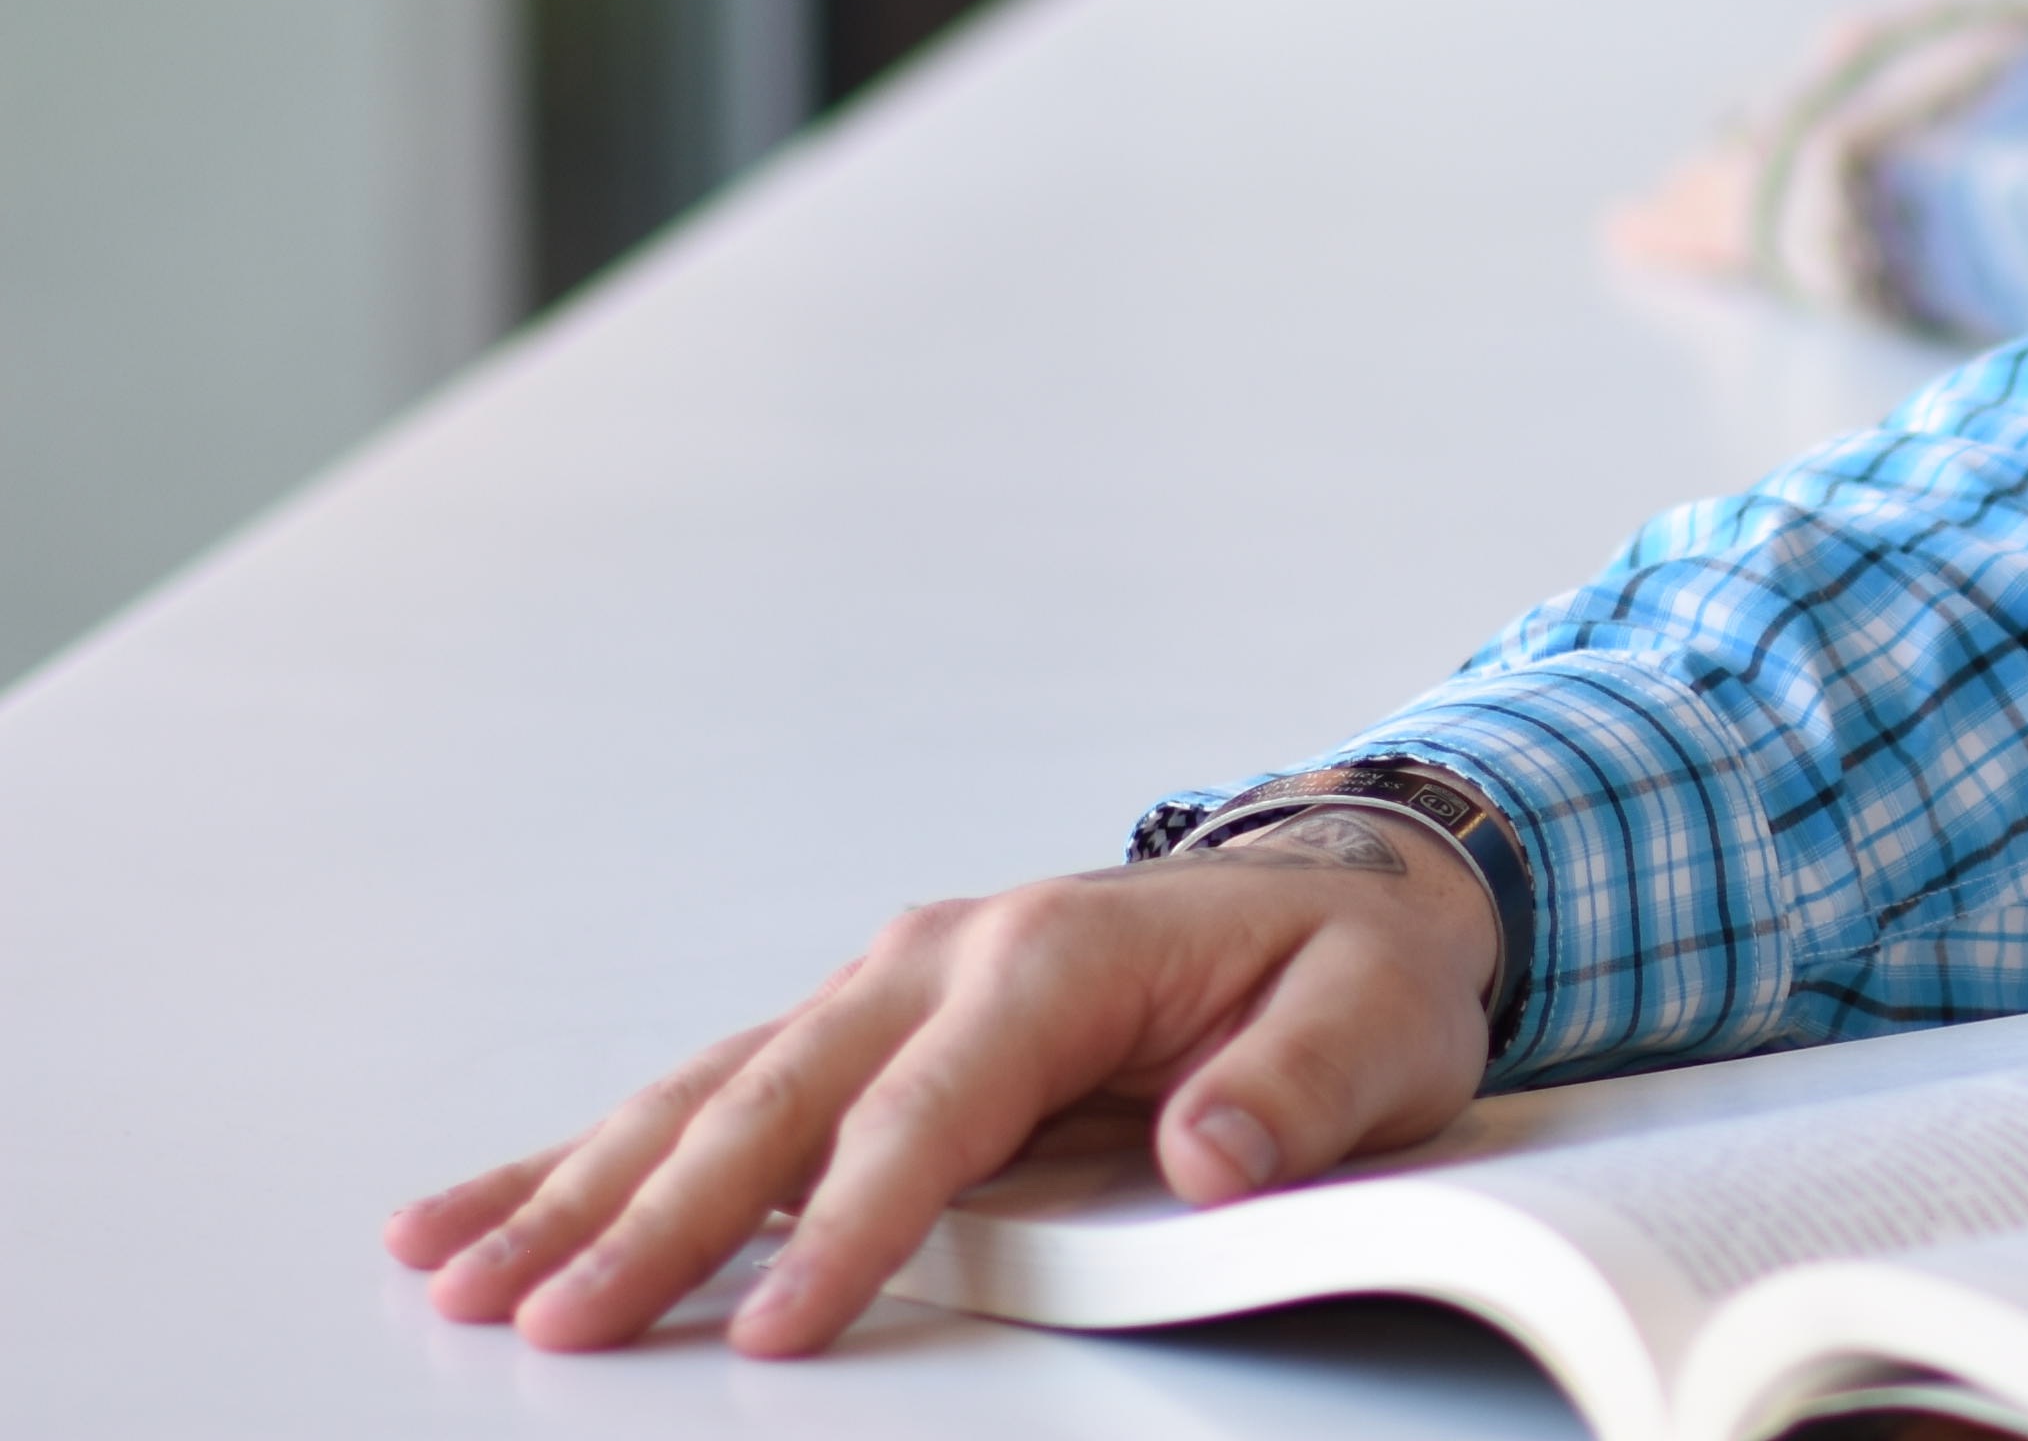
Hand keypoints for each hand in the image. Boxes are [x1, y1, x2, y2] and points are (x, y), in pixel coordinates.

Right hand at [381, 821, 1501, 1356]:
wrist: (1351, 894)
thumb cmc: (1352, 969)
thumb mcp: (1378, 1021)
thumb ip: (1299, 1090)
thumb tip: (1214, 1153)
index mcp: (1056, 956)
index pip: (930, 1110)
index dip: (852, 1222)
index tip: (776, 1326)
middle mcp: (945, 956)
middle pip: (777, 1099)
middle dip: (655, 1217)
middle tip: (551, 1320)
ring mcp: (889, 987)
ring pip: (709, 1095)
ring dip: (584, 1189)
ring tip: (456, 1272)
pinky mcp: (862, 1031)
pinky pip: (709, 1096)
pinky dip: (589, 1157)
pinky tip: (474, 1214)